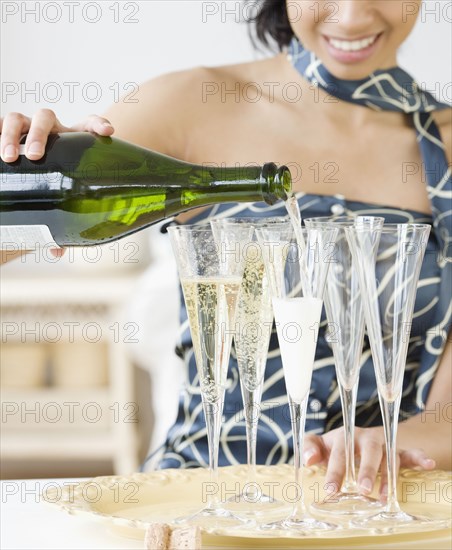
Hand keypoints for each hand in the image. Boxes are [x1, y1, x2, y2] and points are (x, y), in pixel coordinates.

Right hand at [0, 109, 112, 260]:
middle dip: (38, 133)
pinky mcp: (9, 135)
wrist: (44, 174)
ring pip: (18, 119)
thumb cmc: (60, 184)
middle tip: (32, 155)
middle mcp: (51, 131)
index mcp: (73, 140)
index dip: (99, 124)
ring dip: (12, 134)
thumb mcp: (65, 199)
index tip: (107, 133)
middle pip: (45, 118)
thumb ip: (65, 222)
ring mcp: (26, 130)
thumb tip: (56, 251)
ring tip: (8, 156)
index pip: (89, 124)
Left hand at [304, 426, 435, 498]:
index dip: (335, 471)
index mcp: (344, 436)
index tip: (330, 489)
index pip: (340, 453)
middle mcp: (365, 439)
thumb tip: (307, 459)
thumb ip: (309, 447)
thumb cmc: (335, 446)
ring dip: (387, 476)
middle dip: (366, 470)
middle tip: (362, 490)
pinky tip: (427, 464)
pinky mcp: (397, 451)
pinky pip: (408, 454)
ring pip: (388, 457)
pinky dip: (418, 457)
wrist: (357, 437)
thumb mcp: (320, 444)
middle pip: (368, 452)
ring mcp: (382, 445)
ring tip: (384, 497)